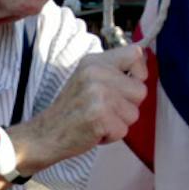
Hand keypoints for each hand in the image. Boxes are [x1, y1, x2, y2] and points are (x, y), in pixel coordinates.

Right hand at [16, 44, 147, 171]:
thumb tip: (142, 64)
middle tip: (105, 109)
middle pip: (140, 90)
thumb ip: (112, 71)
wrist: (46, 134)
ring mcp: (98, 94)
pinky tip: (95, 130)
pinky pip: (123, 130)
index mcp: (94, 62)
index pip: (135, 54)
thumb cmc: (70, 111)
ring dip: (119, 123)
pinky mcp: (99, 116)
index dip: (140, 72)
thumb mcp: (87, 79)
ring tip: (99, 120)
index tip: (128, 84)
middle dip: (128, 106)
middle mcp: (96, 74)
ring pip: (134, 113)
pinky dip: (111, 136)